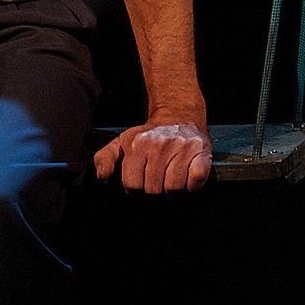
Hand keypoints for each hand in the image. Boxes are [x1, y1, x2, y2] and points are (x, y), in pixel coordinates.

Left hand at [96, 117, 211, 192]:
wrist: (179, 114)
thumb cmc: (150, 134)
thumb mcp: (122, 141)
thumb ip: (105, 158)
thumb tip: (103, 177)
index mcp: (138, 143)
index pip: (133, 185)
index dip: (136, 187)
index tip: (142, 179)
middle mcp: (160, 143)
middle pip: (153, 189)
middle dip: (155, 188)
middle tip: (158, 176)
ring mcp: (183, 147)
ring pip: (174, 189)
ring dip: (173, 188)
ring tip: (171, 175)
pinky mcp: (202, 151)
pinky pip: (196, 181)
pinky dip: (192, 185)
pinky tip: (187, 175)